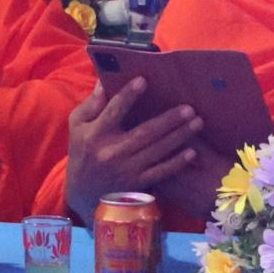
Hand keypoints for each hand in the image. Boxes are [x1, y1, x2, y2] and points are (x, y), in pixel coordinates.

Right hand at [62, 78, 211, 222]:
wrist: (83, 192)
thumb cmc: (82, 151)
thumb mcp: (77, 125)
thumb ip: (91, 104)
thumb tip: (104, 81)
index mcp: (95, 133)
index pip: (113, 111)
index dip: (128, 96)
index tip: (143, 80)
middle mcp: (112, 151)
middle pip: (144, 132)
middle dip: (168, 120)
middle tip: (189, 107)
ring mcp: (126, 169)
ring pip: (156, 150)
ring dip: (179, 136)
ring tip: (197, 122)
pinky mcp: (137, 183)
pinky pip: (160, 172)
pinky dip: (176, 162)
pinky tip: (192, 152)